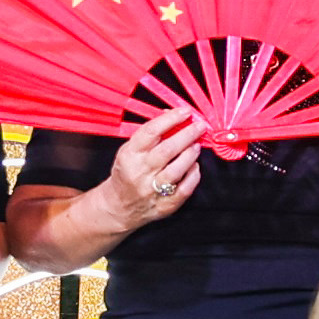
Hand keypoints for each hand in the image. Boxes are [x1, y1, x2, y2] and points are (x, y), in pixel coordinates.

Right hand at [94, 108, 204, 229]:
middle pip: (167, 150)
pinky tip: (195, 166)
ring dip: (191, 154)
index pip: (151, 132)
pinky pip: (184, 189)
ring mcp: (152, 190)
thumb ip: (150, 135)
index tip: (185, 112)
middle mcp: (140, 172)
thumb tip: (173, 116)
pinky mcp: (165, 205)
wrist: (119, 206)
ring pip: (176, 170)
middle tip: (199, 126)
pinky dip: (193, 175)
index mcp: (130, 155)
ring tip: (197, 145)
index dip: (170, 119)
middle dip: (187, 134)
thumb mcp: (130, 150)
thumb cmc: (127, 173)